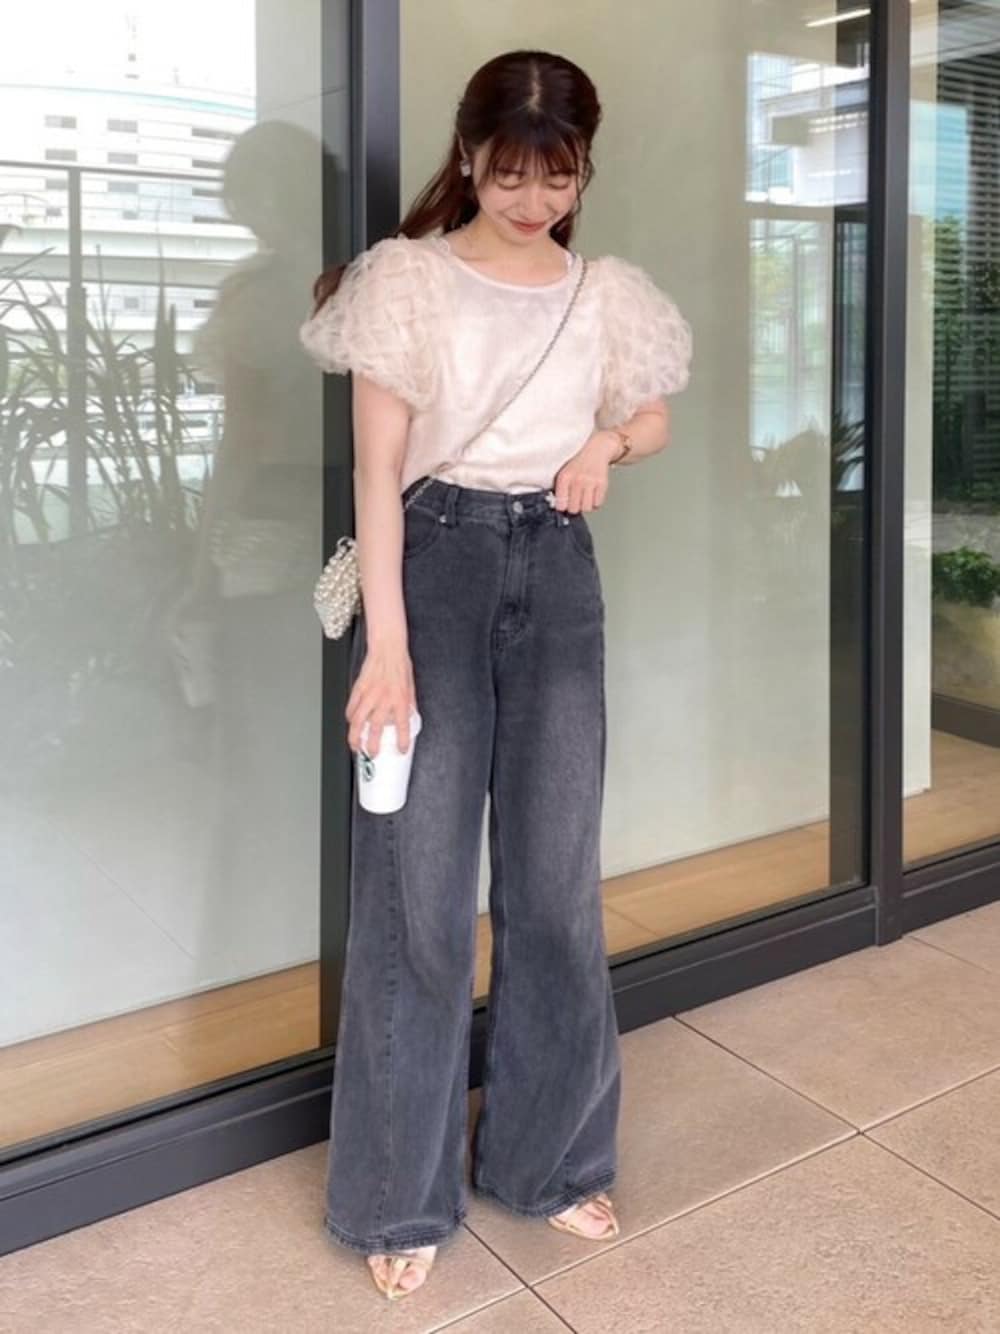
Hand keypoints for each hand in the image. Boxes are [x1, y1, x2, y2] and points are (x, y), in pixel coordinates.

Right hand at [345, 637, 416, 756]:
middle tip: (371, 754)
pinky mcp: (359, 688)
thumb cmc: (400, 665)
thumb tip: (409, 718)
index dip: (402, 741)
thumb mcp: (411, 687)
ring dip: (355, 736)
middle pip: (375, 729)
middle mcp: (384, 699)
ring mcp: (369, 695)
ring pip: (357, 721)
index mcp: (401, 699)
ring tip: (355, 745)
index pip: (403, 726)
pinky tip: (350, 724)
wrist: (387, 648)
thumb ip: (409, 705)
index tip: (401, 750)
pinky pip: (351, 707)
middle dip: (372, 745)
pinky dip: (349, 718)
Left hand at [551, 431, 621, 512]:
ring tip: (584, 498)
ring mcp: (591, 482)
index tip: (564, 505)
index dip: (562, 506)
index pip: (561, 503)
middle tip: (575, 501)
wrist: (596, 449)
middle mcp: (577, 480)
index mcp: (564, 477)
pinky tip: (592, 495)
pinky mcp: (602, 484)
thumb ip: (560, 487)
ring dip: (585, 506)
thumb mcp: (564, 471)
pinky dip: (595, 502)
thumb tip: (558, 505)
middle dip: (574, 507)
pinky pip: (597, 503)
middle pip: (573, 509)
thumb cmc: (578, 463)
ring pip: (586, 508)